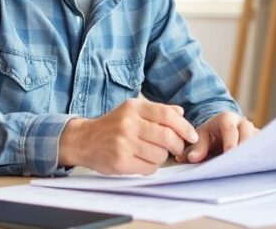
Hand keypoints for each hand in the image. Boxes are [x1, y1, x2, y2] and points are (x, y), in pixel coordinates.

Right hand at [58, 98, 198, 174]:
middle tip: (178, 148)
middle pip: (166, 136)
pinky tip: (144, 161)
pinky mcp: (120, 161)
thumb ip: (157, 111)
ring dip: (163, 157)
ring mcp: (123, 143)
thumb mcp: (132, 111)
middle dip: (178, 145)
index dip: (184, 126)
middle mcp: (128, 124)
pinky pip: (148, 168)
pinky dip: (152, 166)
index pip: (167, 115)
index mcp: (133, 107)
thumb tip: (181, 113)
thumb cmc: (112, 125)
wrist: (84, 140)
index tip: (191, 136)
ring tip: (155, 153)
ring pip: (159, 154)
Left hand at [179, 111, 256, 163]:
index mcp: (226, 119)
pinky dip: (259, 158)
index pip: (230, 129)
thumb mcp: (200, 138)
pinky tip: (255, 169)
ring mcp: (252, 131)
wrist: (218, 133)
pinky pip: (262, 148)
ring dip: (254, 153)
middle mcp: (242, 123)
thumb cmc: (208, 136)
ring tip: (250, 168)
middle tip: (242, 163)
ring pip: (258, 140)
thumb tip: (193, 158)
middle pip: (247, 132)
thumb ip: (197, 148)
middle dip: (246, 147)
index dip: (230, 142)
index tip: (230, 153)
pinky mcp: (258, 141)